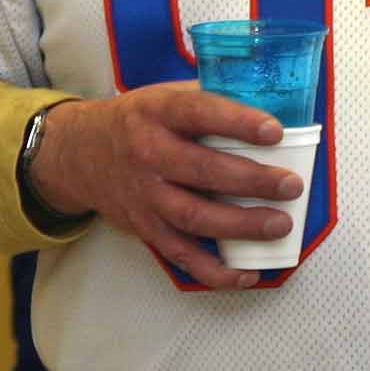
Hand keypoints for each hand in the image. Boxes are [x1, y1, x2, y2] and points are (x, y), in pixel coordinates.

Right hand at [27, 84, 301, 290]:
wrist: (78, 154)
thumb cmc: (135, 122)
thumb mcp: (161, 96)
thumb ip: (206, 98)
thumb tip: (268, 101)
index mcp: (155, 113)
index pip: (198, 113)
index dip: (237, 122)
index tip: (275, 131)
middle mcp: (147, 154)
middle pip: (201, 171)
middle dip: (251, 180)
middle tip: (290, 185)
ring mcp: (145, 196)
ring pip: (194, 217)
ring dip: (240, 224)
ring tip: (279, 225)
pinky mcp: (145, 228)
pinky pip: (181, 255)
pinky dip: (214, 271)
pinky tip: (247, 274)